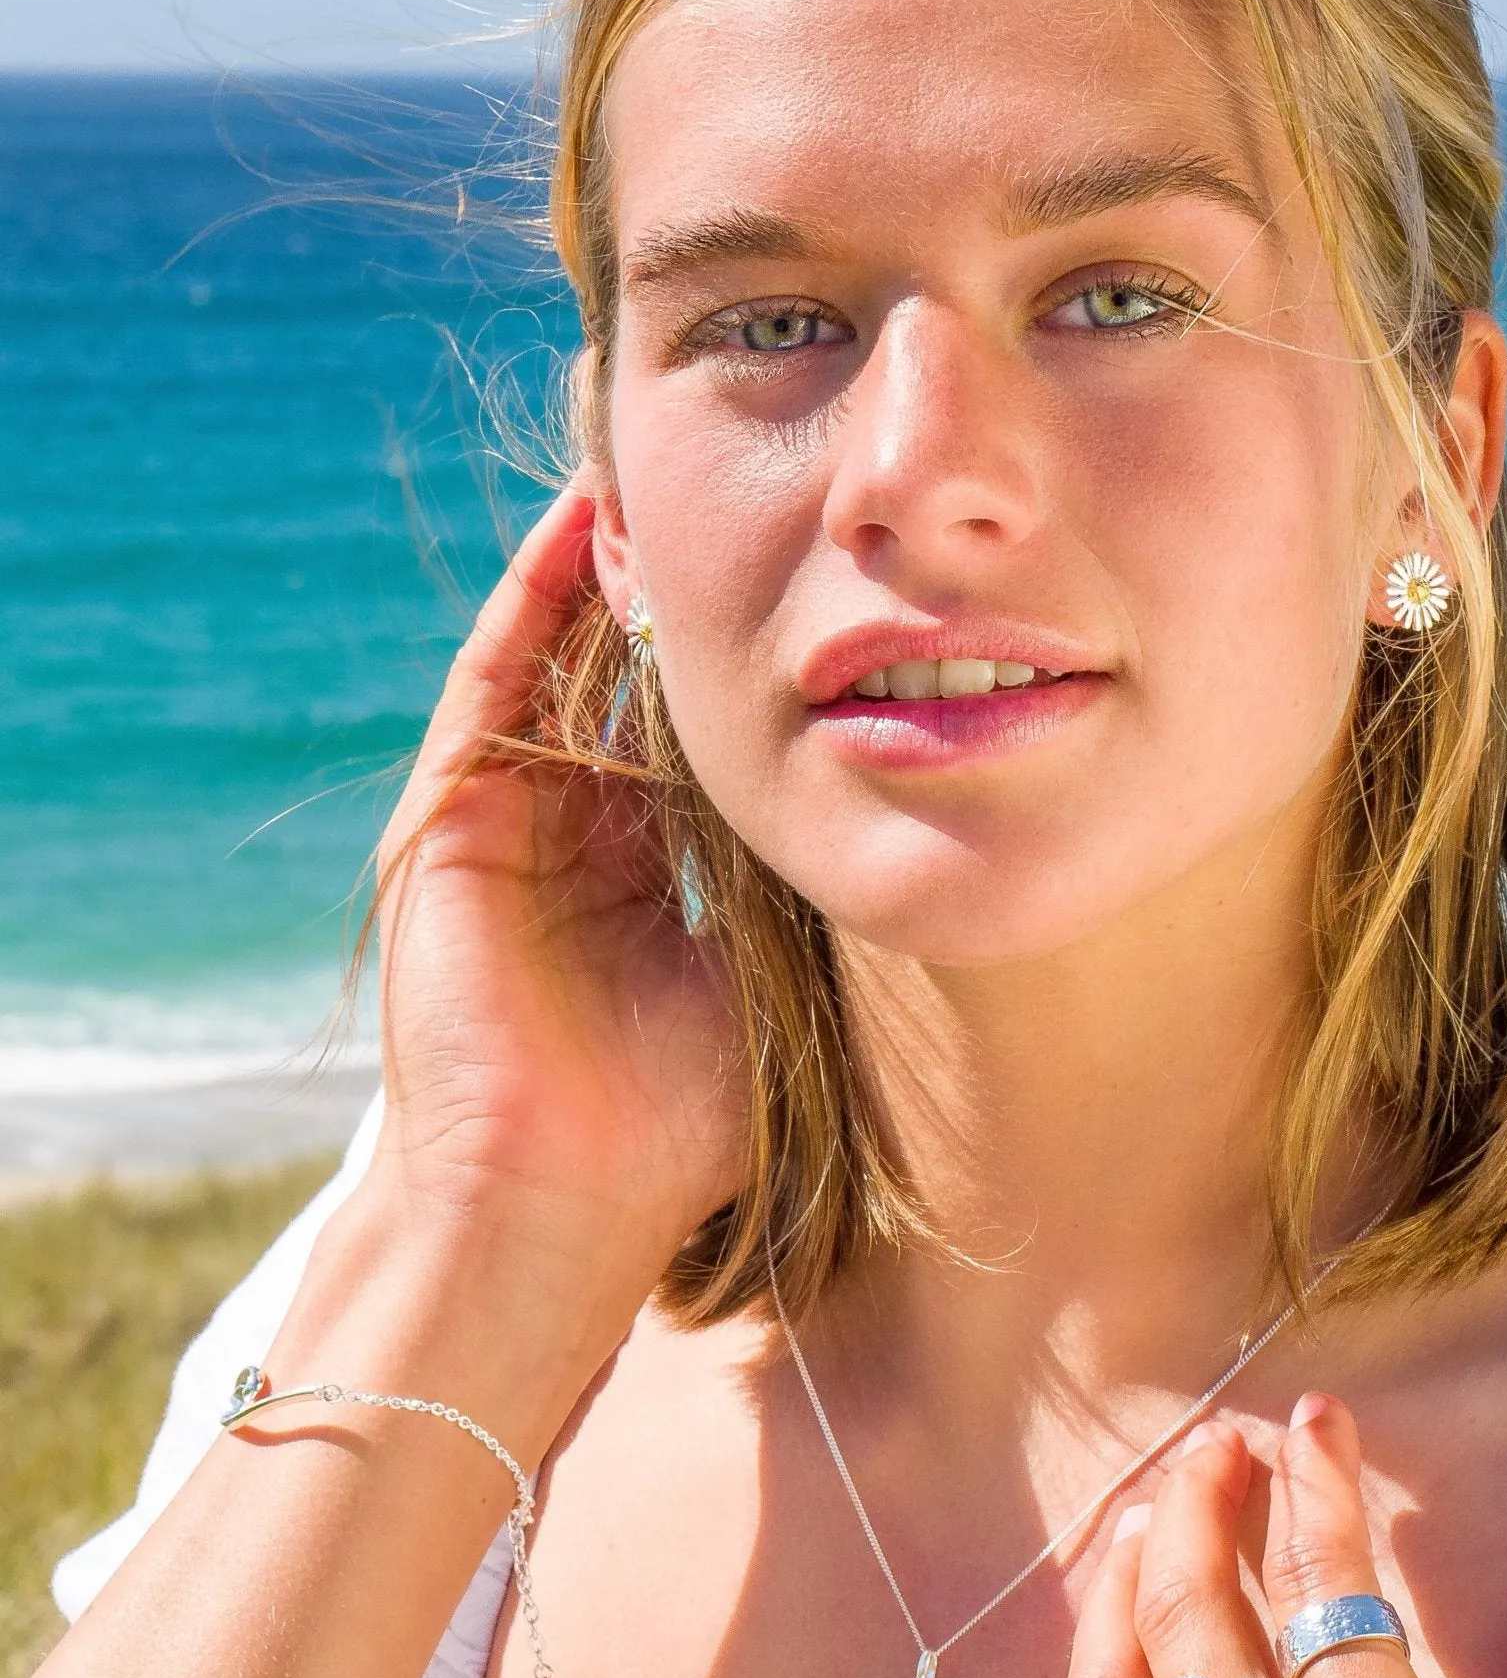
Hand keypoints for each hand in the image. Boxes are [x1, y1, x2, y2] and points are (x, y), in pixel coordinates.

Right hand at [366, 479, 746, 1325]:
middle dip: (671, 599)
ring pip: (554, 665)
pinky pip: (492, 684)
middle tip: (742, 504)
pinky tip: (581, 524)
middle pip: (618, 686)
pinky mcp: (449, 821)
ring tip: (660, 477)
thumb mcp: (762, 989)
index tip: (808, 597)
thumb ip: (795, 909)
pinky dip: (532, 601)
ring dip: (602, 574)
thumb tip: (886, 846)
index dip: (738, 668)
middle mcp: (569, 840)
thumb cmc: (675, 1129)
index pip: (685, 742)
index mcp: (638, 879)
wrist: (557, 1201)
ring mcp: (505, 825)